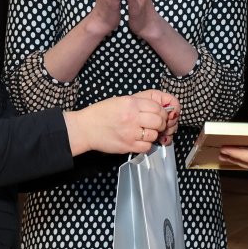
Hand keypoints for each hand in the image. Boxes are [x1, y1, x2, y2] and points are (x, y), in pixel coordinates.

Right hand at [63, 90, 180, 155]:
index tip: (160, 115)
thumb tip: (156, 109)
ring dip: (153, 135)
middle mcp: (132, 117)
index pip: (157, 108)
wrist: (85, 128)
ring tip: (145, 133)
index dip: (162, 112)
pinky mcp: (127, 145)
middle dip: (161, 124)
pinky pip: (146, 147)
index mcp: (131, 103)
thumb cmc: (101, 113)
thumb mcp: (120, 101)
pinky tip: (139, 141)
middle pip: (159, 121)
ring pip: (154, 135)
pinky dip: (146, 145)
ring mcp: (130, 132)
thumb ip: (138, 104)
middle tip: (156, 125)